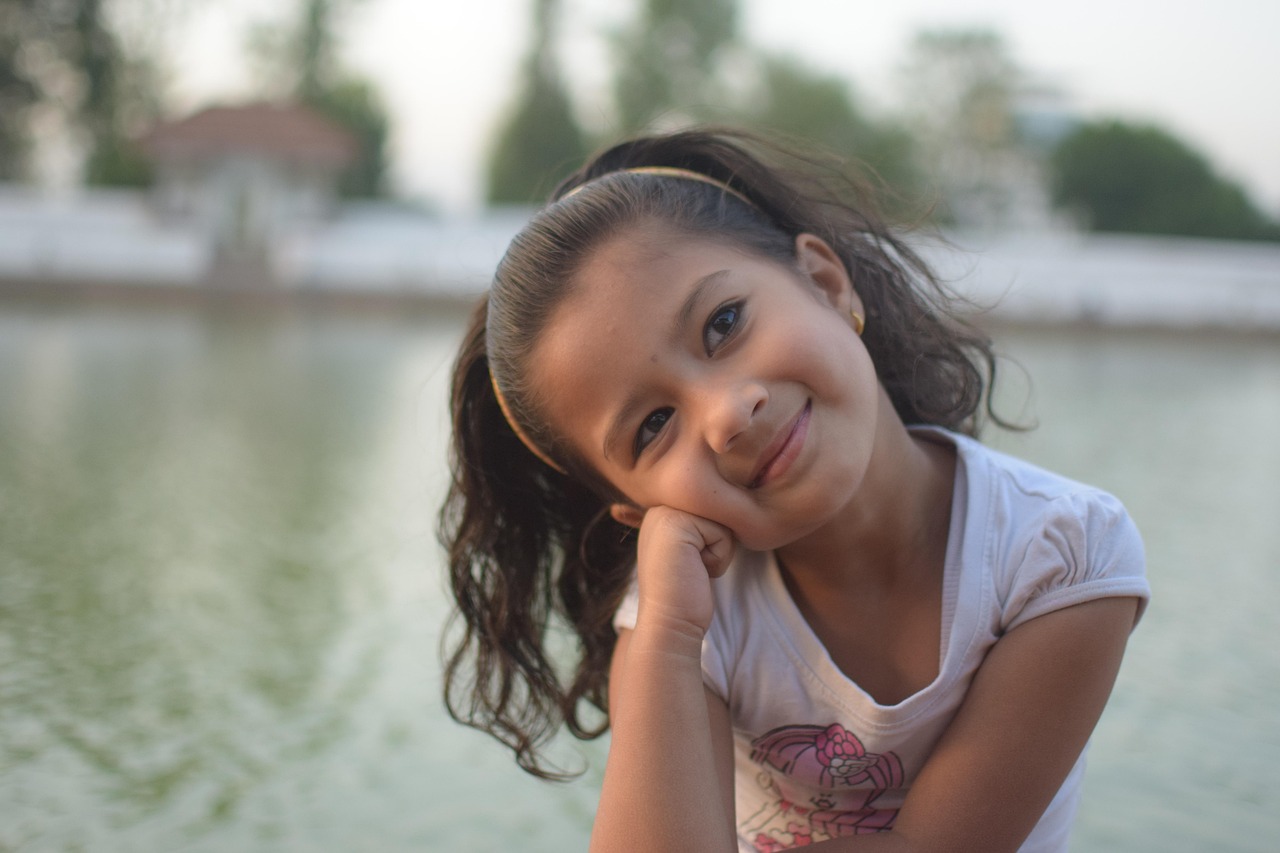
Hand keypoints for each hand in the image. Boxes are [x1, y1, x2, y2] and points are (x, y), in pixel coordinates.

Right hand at [632, 506, 735, 638]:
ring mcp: (665, 513)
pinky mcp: (677, 524)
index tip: (690, 564)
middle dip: (717, 543)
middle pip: (720, 511)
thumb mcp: (691, 549)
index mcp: (662, 511)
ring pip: (724, 520)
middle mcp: (660, 507)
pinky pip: (723, 533)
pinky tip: (695, 572)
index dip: (714, 541)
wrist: (669, 625)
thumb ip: (701, 526)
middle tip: (692, 567)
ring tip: (693, 569)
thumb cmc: (686, 594)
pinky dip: (718, 558)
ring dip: (719, 551)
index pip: (714, 509)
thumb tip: (731, 511)